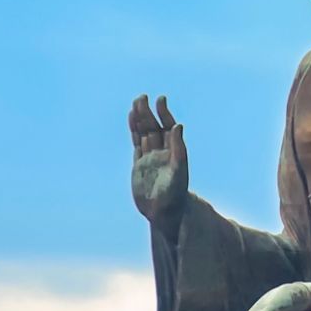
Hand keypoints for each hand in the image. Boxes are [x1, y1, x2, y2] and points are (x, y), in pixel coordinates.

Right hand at [129, 95, 188, 225]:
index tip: (160, 99)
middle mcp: (163, 152)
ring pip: (144, 134)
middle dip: (148, 113)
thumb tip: (178, 125)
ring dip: (140, 119)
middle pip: (154, 127)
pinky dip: (134, 132)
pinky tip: (132, 121)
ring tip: (136, 103)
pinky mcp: (139, 165)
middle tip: (142, 97)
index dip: (164, 113)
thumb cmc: (175, 195)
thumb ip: (179, 148)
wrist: (162, 213)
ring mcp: (150, 158)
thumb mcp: (178, 171)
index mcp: (174, 152)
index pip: (168, 127)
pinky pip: (137, 144)